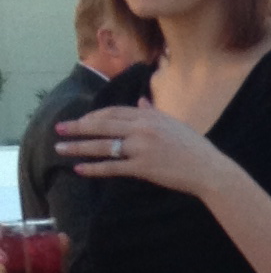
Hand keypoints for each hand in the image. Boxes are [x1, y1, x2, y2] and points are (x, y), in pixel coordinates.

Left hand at [54, 99, 228, 199]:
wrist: (209, 169)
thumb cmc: (194, 147)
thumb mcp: (174, 124)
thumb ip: (154, 113)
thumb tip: (142, 102)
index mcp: (149, 116)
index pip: (113, 112)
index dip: (93, 116)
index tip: (80, 121)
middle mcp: (143, 128)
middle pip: (102, 125)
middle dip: (77, 127)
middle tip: (59, 129)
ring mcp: (142, 148)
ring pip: (103, 145)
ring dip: (78, 147)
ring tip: (60, 149)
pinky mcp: (143, 167)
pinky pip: (113, 167)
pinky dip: (95, 168)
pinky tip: (80, 169)